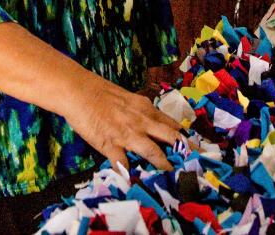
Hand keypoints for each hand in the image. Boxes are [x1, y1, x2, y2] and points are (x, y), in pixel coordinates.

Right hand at [61, 73, 183, 172]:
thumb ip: (140, 112)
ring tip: (172, 177)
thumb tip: (151, 123)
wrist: (79, 91)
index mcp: (146, 109)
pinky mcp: (111, 144)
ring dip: (163, 165)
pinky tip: (133, 183)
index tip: (193, 149)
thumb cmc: (100, 92)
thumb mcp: (128, 99)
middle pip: (170, 137)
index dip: (183, 138)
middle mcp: (141, 121)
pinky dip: (128, 174)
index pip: (171, 125)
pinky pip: (122, 163)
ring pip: (153, 152)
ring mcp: (127, 134)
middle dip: (184, 152)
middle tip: (195, 164)